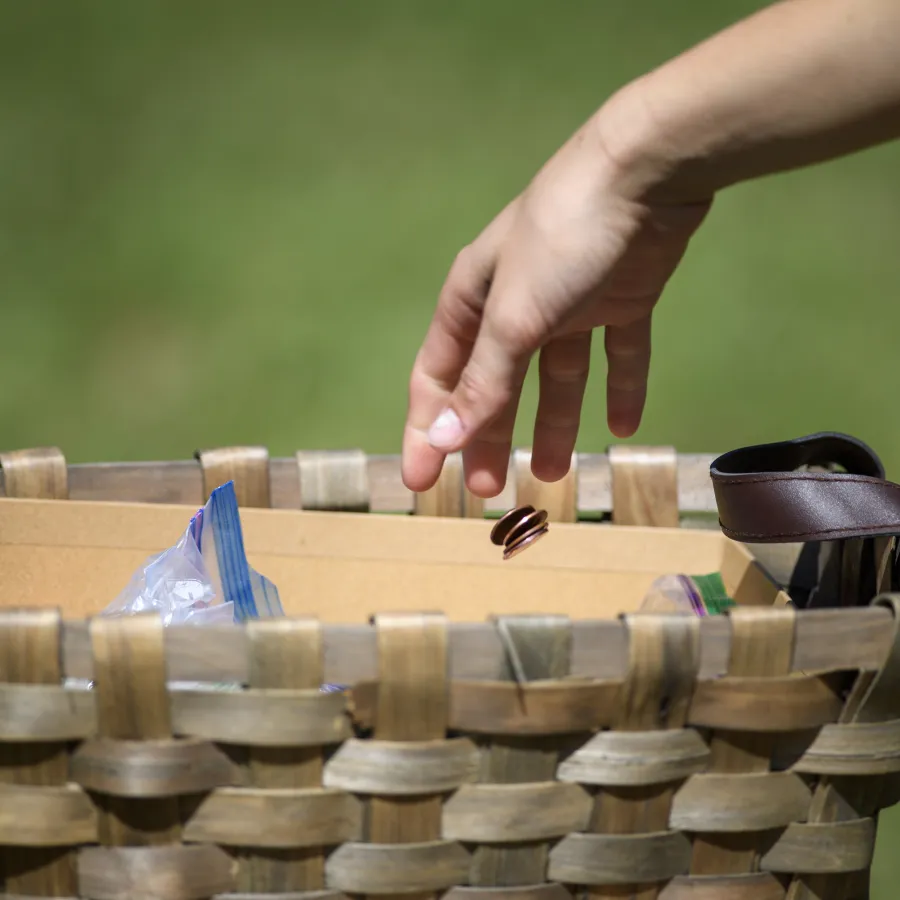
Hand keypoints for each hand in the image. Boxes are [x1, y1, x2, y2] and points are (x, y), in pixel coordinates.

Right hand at [401, 109, 709, 498]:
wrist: (648, 170)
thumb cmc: (564, 237)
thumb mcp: (516, 316)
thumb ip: (483, 381)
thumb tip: (440, 439)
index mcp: (474, 301)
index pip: (439, 378)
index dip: (427, 431)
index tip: (422, 482)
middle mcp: (516, 305)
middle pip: (495, 385)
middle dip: (490, 437)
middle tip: (490, 489)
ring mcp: (570, 302)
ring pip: (556, 377)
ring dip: (554, 424)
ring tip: (553, 472)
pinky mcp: (621, 298)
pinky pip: (617, 354)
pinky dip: (619, 388)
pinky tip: (621, 426)